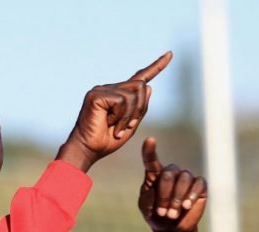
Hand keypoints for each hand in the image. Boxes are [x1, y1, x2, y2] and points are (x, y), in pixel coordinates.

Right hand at [56, 51, 171, 171]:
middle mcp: (110, 88)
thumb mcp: (130, 125)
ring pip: (132, 94)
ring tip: (116, 127)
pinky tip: (108, 123)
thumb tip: (149, 86)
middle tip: (127, 126)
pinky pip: (121, 101)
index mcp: (119, 94)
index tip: (170, 54)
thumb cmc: (106, 140)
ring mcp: (102, 89)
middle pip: (140, 86)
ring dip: (129, 116)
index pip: (141, 77)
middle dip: (139, 108)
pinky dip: (120, 117)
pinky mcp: (96, 95)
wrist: (88, 150)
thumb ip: (140, 108)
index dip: (157, 66)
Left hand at [137, 137, 207, 231]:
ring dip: (177, 198)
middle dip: (165, 195)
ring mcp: (186, 178)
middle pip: (169, 174)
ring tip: (172, 214)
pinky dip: (191, 195)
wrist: (171, 229)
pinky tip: (187, 206)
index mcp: (155, 175)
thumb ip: (150, 188)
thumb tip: (161, 173)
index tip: (150, 140)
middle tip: (163, 212)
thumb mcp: (146, 203)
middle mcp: (172, 173)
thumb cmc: (156, 215)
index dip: (150, 151)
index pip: (151, 160)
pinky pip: (198, 184)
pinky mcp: (200, 186)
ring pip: (184, 179)